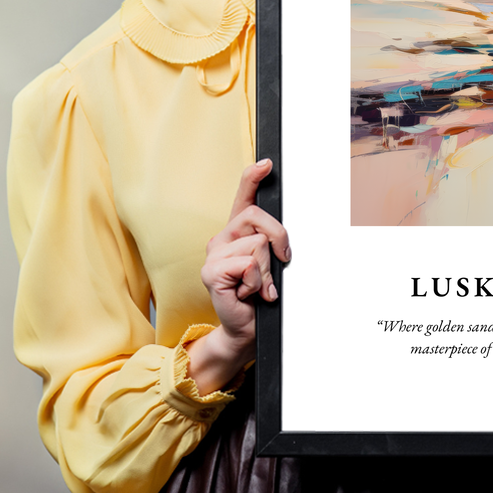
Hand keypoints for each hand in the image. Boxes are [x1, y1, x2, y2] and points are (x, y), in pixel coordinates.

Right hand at [186, 159, 290, 393]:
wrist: (247, 328)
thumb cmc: (260, 295)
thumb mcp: (271, 263)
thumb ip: (272, 244)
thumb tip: (282, 236)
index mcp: (237, 232)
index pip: (243, 197)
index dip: (253, 177)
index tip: (267, 163)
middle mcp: (222, 238)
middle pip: (258, 217)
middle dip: (279, 239)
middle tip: (279, 263)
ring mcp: (213, 254)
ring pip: (258, 244)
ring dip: (267, 270)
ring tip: (258, 286)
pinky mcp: (211, 272)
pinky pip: (248, 264)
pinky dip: (257, 282)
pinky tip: (248, 294)